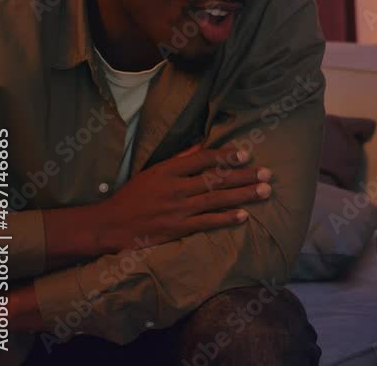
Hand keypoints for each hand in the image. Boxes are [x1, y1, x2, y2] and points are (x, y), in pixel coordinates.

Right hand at [94, 146, 272, 251]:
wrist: (109, 225)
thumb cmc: (133, 196)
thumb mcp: (152, 172)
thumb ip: (179, 160)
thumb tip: (203, 148)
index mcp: (167, 170)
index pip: (202, 159)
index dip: (226, 156)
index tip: (246, 154)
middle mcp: (174, 188)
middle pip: (216, 178)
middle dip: (244, 176)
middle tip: (267, 173)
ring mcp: (176, 209)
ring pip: (216, 199)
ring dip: (243, 195)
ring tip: (265, 191)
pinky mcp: (176, 229)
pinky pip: (206, 222)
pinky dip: (226, 218)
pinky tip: (244, 215)